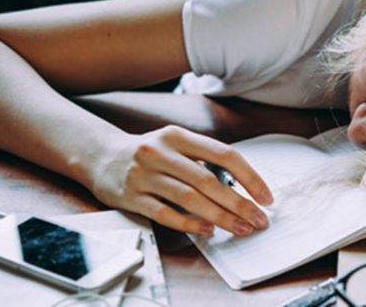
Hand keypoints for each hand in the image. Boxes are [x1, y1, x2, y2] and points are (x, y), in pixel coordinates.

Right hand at [88, 125, 272, 235]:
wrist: (99, 156)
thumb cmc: (149, 154)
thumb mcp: (175, 144)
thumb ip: (203, 159)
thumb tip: (244, 188)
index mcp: (177, 136)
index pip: (223, 154)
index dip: (249, 177)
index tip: (266, 197)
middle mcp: (160, 152)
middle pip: (209, 181)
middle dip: (239, 204)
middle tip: (258, 220)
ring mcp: (144, 175)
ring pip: (189, 199)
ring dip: (220, 216)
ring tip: (240, 228)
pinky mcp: (131, 197)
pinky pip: (165, 213)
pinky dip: (189, 223)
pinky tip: (207, 230)